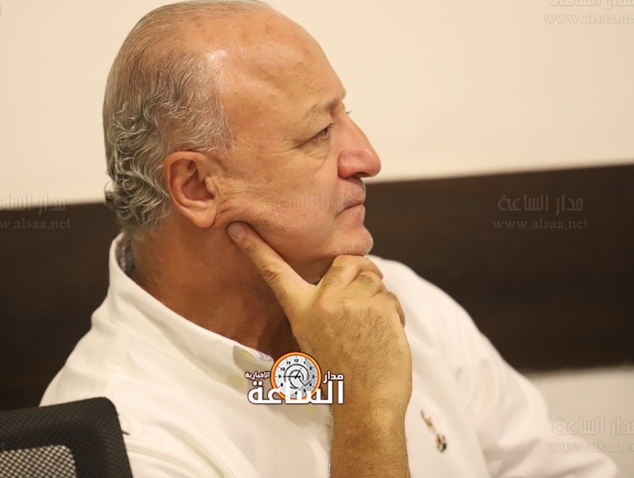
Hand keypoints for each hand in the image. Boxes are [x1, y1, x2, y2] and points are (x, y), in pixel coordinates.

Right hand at [227, 221, 411, 413]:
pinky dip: (394, 311)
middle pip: (344, 261)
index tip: (239, 227)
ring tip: (375, 324)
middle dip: (360, 269)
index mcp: (301, 311)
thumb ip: (319, 309)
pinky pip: (390, 295)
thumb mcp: (312, 341)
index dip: (256, 248)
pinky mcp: (379, 307)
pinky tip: (388, 333)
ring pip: (372, 277)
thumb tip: (339, 279)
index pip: (275, 273)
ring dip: (379, 295)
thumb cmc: (340, 378)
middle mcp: (323, 302)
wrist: (366, 405)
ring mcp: (352, 302)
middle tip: (366, 287)